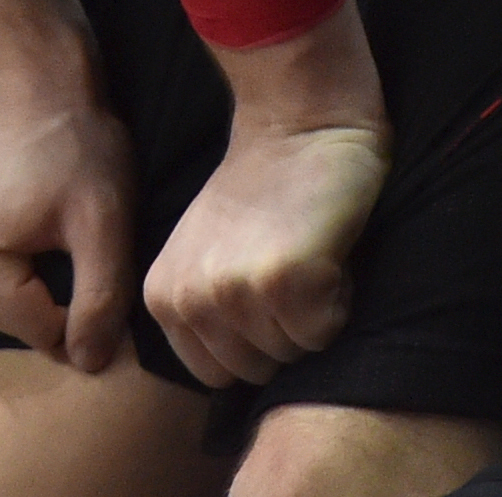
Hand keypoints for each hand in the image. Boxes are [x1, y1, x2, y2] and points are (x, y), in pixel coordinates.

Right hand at [0, 61, 138, 372]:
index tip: (94, 262)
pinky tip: (23, 228)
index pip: (37, 330)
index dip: (80, 308)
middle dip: (49, 295)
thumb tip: (87, 365)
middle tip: (72, 241)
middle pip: (8, 319)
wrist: (35, 84)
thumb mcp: (104, 223)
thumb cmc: (75, 146)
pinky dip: (5, 269)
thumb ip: (100, 301)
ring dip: (27, 283)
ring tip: (46, 229)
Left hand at [143, 0, 390, 384]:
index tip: (261, 285)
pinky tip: (325, 252)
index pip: (216, 375)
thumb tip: (232, 378)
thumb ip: (202, 312)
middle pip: (254, 371)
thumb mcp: (201, 254)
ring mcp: (237, 291)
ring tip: (303, 254)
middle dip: (282, 330)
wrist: (299, 123)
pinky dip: (338, 299)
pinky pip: (326, 332)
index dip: (252, 339)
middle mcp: (192, 300)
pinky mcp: (287, 280)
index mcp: (163, 298)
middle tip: (285, 266)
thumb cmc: (259, 192)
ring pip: (293, 354)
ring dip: (312, 313)